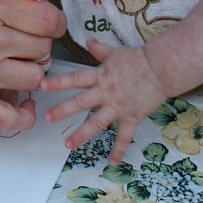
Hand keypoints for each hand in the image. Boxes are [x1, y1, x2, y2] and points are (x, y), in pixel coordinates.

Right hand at [0, 0, 62, 130]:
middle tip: (24, 41)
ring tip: (17, 64)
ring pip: (34, 78)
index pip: (46, 19)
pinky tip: (24, 103)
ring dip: (31, 71)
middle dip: (39, 43)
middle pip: (42, 48)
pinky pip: (9, 118)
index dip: (53, 20)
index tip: (46, 22)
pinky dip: (23, 116)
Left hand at [42, 38, 166, 163]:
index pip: (75, 78)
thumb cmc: (137, 59)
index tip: (41, 86)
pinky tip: (111, 163)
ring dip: (81, 134)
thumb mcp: (115, 52)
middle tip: (47, 118)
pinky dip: (118, 150)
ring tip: (67, 144)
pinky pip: (124, 136)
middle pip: (81, 101)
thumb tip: (88, 39)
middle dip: (63, 110)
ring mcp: (117, 106)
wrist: (160, 69)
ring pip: (96, 122)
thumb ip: (99, 49)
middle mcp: (105, 92)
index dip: (58, 82)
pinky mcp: (131, 117)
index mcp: (100, 75)